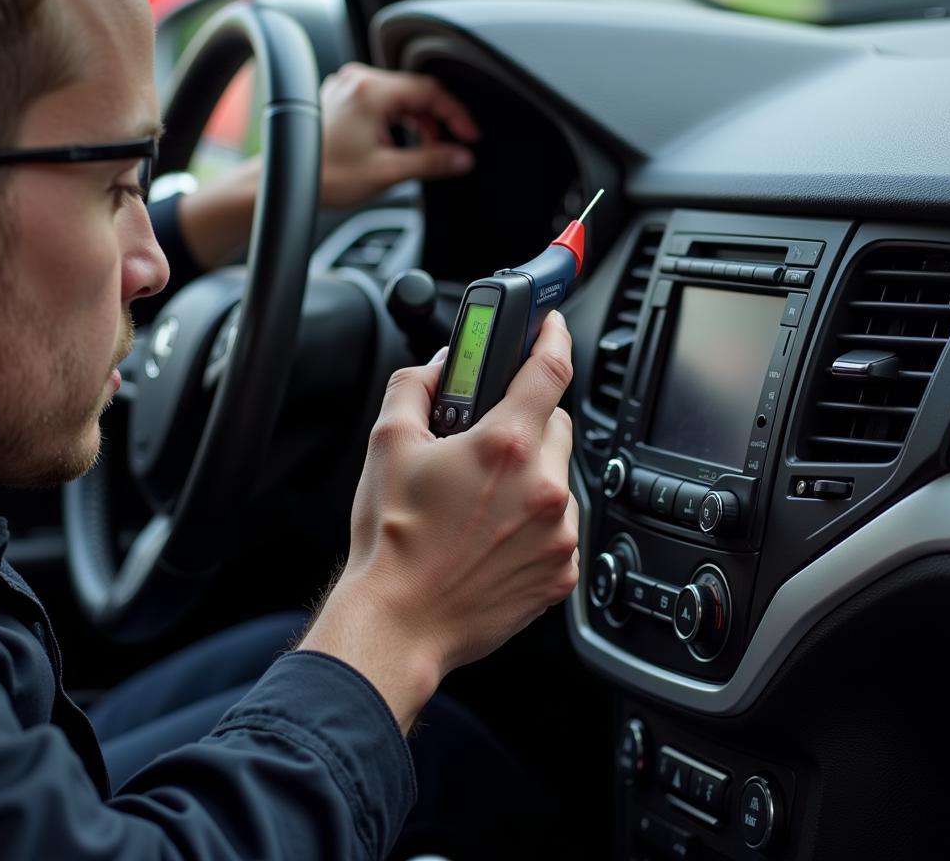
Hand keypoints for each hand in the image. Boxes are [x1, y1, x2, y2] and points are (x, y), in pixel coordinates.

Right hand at [298, 311, 577, 729]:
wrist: (399, 622)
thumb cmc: (392, 541)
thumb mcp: (388, 444)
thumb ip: (415, 386)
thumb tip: (438, 366)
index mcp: (504, 446)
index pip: (550, 370)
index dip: (554, 337)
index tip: (553, 327)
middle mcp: (542, 487)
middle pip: (557, 423)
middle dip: (526, 420)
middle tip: (486, 441)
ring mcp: (558, 533)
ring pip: (559, 475)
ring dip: (532, 473)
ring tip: (483, 499)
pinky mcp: (562, 571)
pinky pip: (561, 524)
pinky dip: (537, 519)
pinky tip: (495, 533)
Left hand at [319, 63, 479, 206]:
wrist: (287, 182)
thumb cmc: (324, 176)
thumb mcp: (386, 172)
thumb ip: (431, 162)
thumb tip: (462, 158)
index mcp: (371, 91)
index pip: (430, 92)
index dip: (457, 115)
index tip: (470, 136)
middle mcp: (359, 81)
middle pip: (416, 92)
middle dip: (438, 121)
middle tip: (451, 148)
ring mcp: (348, 88)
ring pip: (400, 98)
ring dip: (418, 123)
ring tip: (424, 152)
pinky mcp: (342, 99)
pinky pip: (382, 103)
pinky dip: (398, 122)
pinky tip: (401, 145)